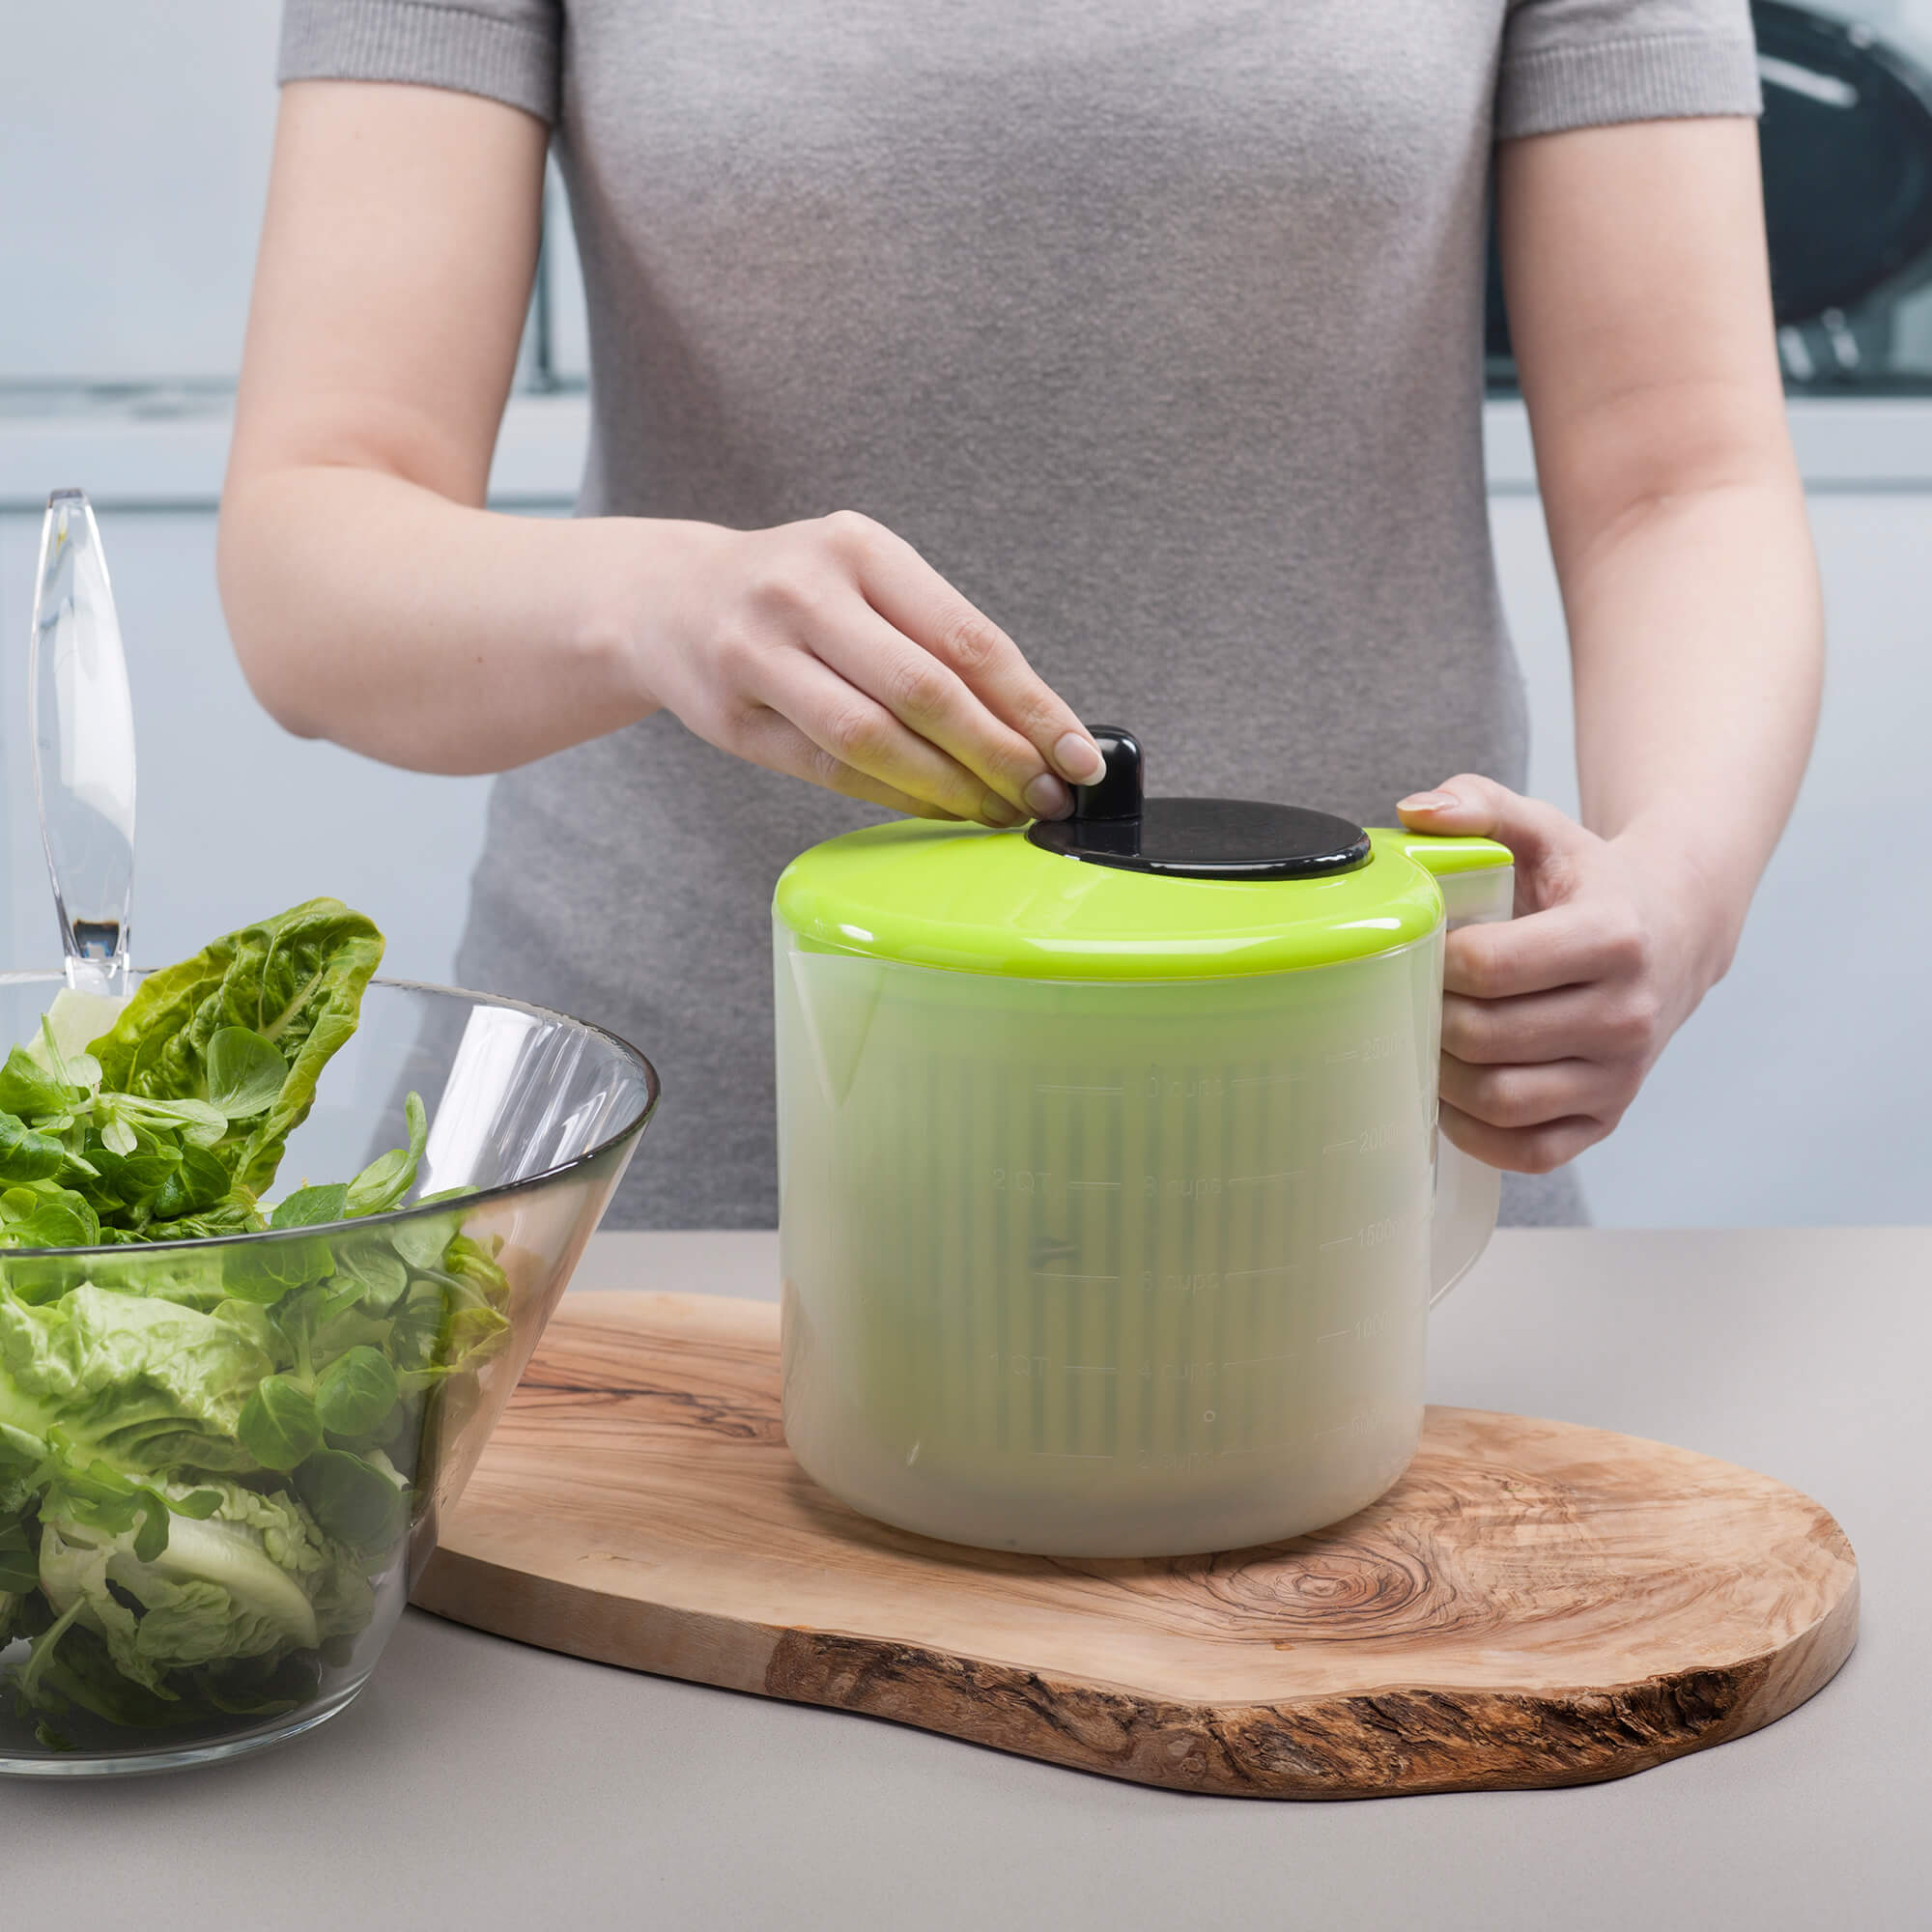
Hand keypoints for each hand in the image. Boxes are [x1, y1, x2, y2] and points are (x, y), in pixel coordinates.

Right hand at [621, 510, 1104, 823]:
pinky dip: (896, 797)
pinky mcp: (731, 718)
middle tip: (1046, 797)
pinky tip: (939, 809)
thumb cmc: (793, 595)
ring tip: (999, 810)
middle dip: (1000, 755)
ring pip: (875, 739)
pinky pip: (831, 770)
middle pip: (926, 691)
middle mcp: (804, 593)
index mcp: (858, 547)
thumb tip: (1038, 724)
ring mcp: (758, 655)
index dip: (1032, 706)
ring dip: (950, 787)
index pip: (967, 637)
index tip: (1079, 755)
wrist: (667, 600)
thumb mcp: (864, 578)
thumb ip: (938, 637)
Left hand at [1396, 776, 1732, 1173]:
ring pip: (1504, 1101)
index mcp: (1613, 937)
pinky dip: (1478, 1135)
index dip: (1436, 962)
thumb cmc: (1589, 883)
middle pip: (1488, 1038)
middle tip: (1408, 998)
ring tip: (1424, 1043)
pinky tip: (1454, 1097)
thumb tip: (1413, 812)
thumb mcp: (1545, 829)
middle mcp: (1628, 1013)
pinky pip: (1532, 1153)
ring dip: (1444, 1081)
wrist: (1673, 931)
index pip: (1491, 967)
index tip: (1422, 948)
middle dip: (1430, 1020)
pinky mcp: (1609, 1118)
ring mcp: (1622, 1074)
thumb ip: (1480, 804)